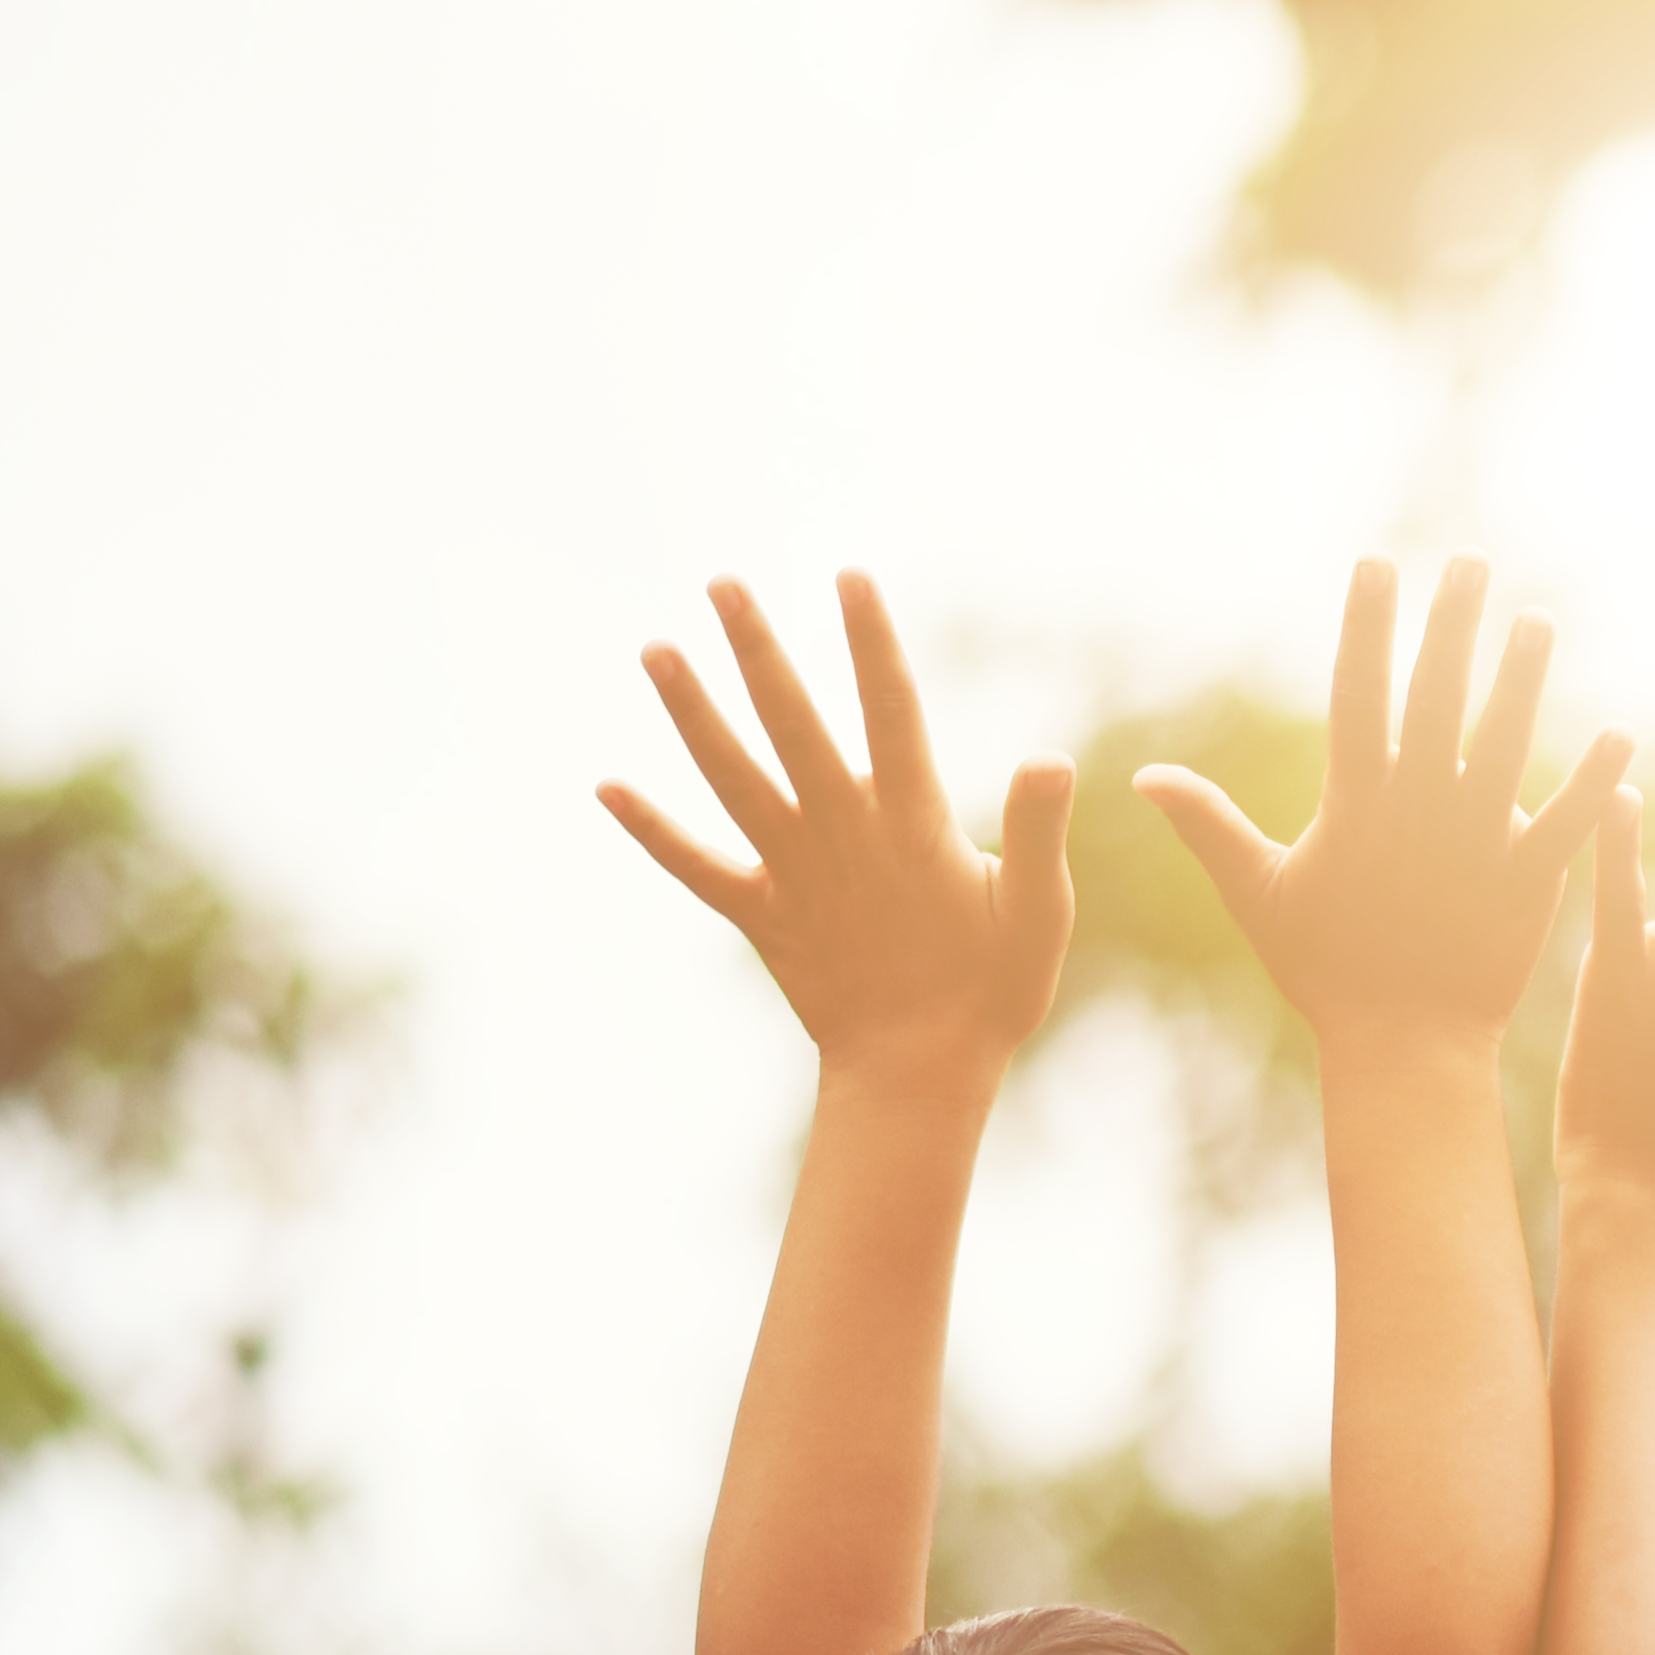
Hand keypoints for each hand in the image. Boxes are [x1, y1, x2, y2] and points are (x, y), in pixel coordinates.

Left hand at [607, 574, 1072, 1081]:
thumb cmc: (992, 993)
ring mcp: (792, 873)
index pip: (890, 712)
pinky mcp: (760, 914)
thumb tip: (1049, 757)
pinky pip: (694, 867)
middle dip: (757, 650)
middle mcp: (840, 835)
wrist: (917, 1076)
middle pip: (789, 724)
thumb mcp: (1039, 913)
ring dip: (690, 712)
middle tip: (722, 583)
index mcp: (912, 825)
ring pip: (730, 777)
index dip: (870, 643)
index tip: (850, 578)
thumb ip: (1037, 831)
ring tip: (654, 649)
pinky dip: (650, 828)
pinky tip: (605, 785)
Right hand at [1141, 558, 1635, 1061]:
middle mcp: (1418, 810)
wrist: (1403, 1046)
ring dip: (1522, 678)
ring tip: (1535, 620)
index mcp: (1356, 803)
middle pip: (1436, 697)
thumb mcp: (1259, 893)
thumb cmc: (1326, 970)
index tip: (1377, 565)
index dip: (1368, 626)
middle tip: (1468, 561)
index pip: (1359, 692)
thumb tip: (1144, 776)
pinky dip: (1594, 781)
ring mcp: (1476, 843)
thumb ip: (1208, 826)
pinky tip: (1619, 734)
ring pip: (1506, 743)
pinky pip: (1566, 822)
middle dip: (1451, 624)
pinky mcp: (1527, 882)